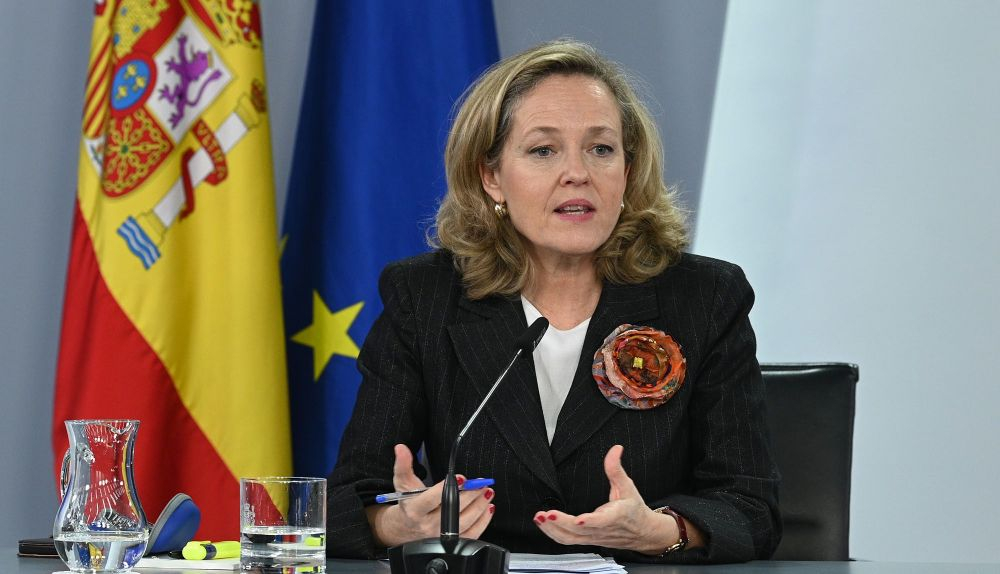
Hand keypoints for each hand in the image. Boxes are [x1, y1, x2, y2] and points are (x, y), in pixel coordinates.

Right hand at [367, 444, 495, 546]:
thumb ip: (403, 465)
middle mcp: (427, 525)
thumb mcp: (402, 483)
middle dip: (470, 495)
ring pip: (465, 522)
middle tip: (481, 483)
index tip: (460, 478)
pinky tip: (488, 508)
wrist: (404, 529)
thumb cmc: (407, 503)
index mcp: (415, 510)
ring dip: (479, 506)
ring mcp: (440, 537)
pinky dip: (483, 521)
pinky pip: (471, 534)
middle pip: (452, 510)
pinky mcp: (451, 543)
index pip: (432, 499)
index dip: (447, 488)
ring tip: (488, 491)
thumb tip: (401, 448)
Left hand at [532, 445, 681, 553]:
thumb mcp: (627, 486)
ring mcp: (593, 538)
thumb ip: (616, 468)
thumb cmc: (634, 509)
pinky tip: (544, 524)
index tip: (579, 520)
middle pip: (579, 532)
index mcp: (615, 517)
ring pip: (570, 539)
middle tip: (546, 513)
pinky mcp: (587, 540)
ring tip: (539, 518)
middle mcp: (602, 530)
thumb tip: (615, 449)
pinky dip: (554, 533)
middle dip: (561, 523)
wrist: (643, 533)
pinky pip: (568, 540)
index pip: (602, 521)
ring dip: (552, 530)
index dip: (590, 521)